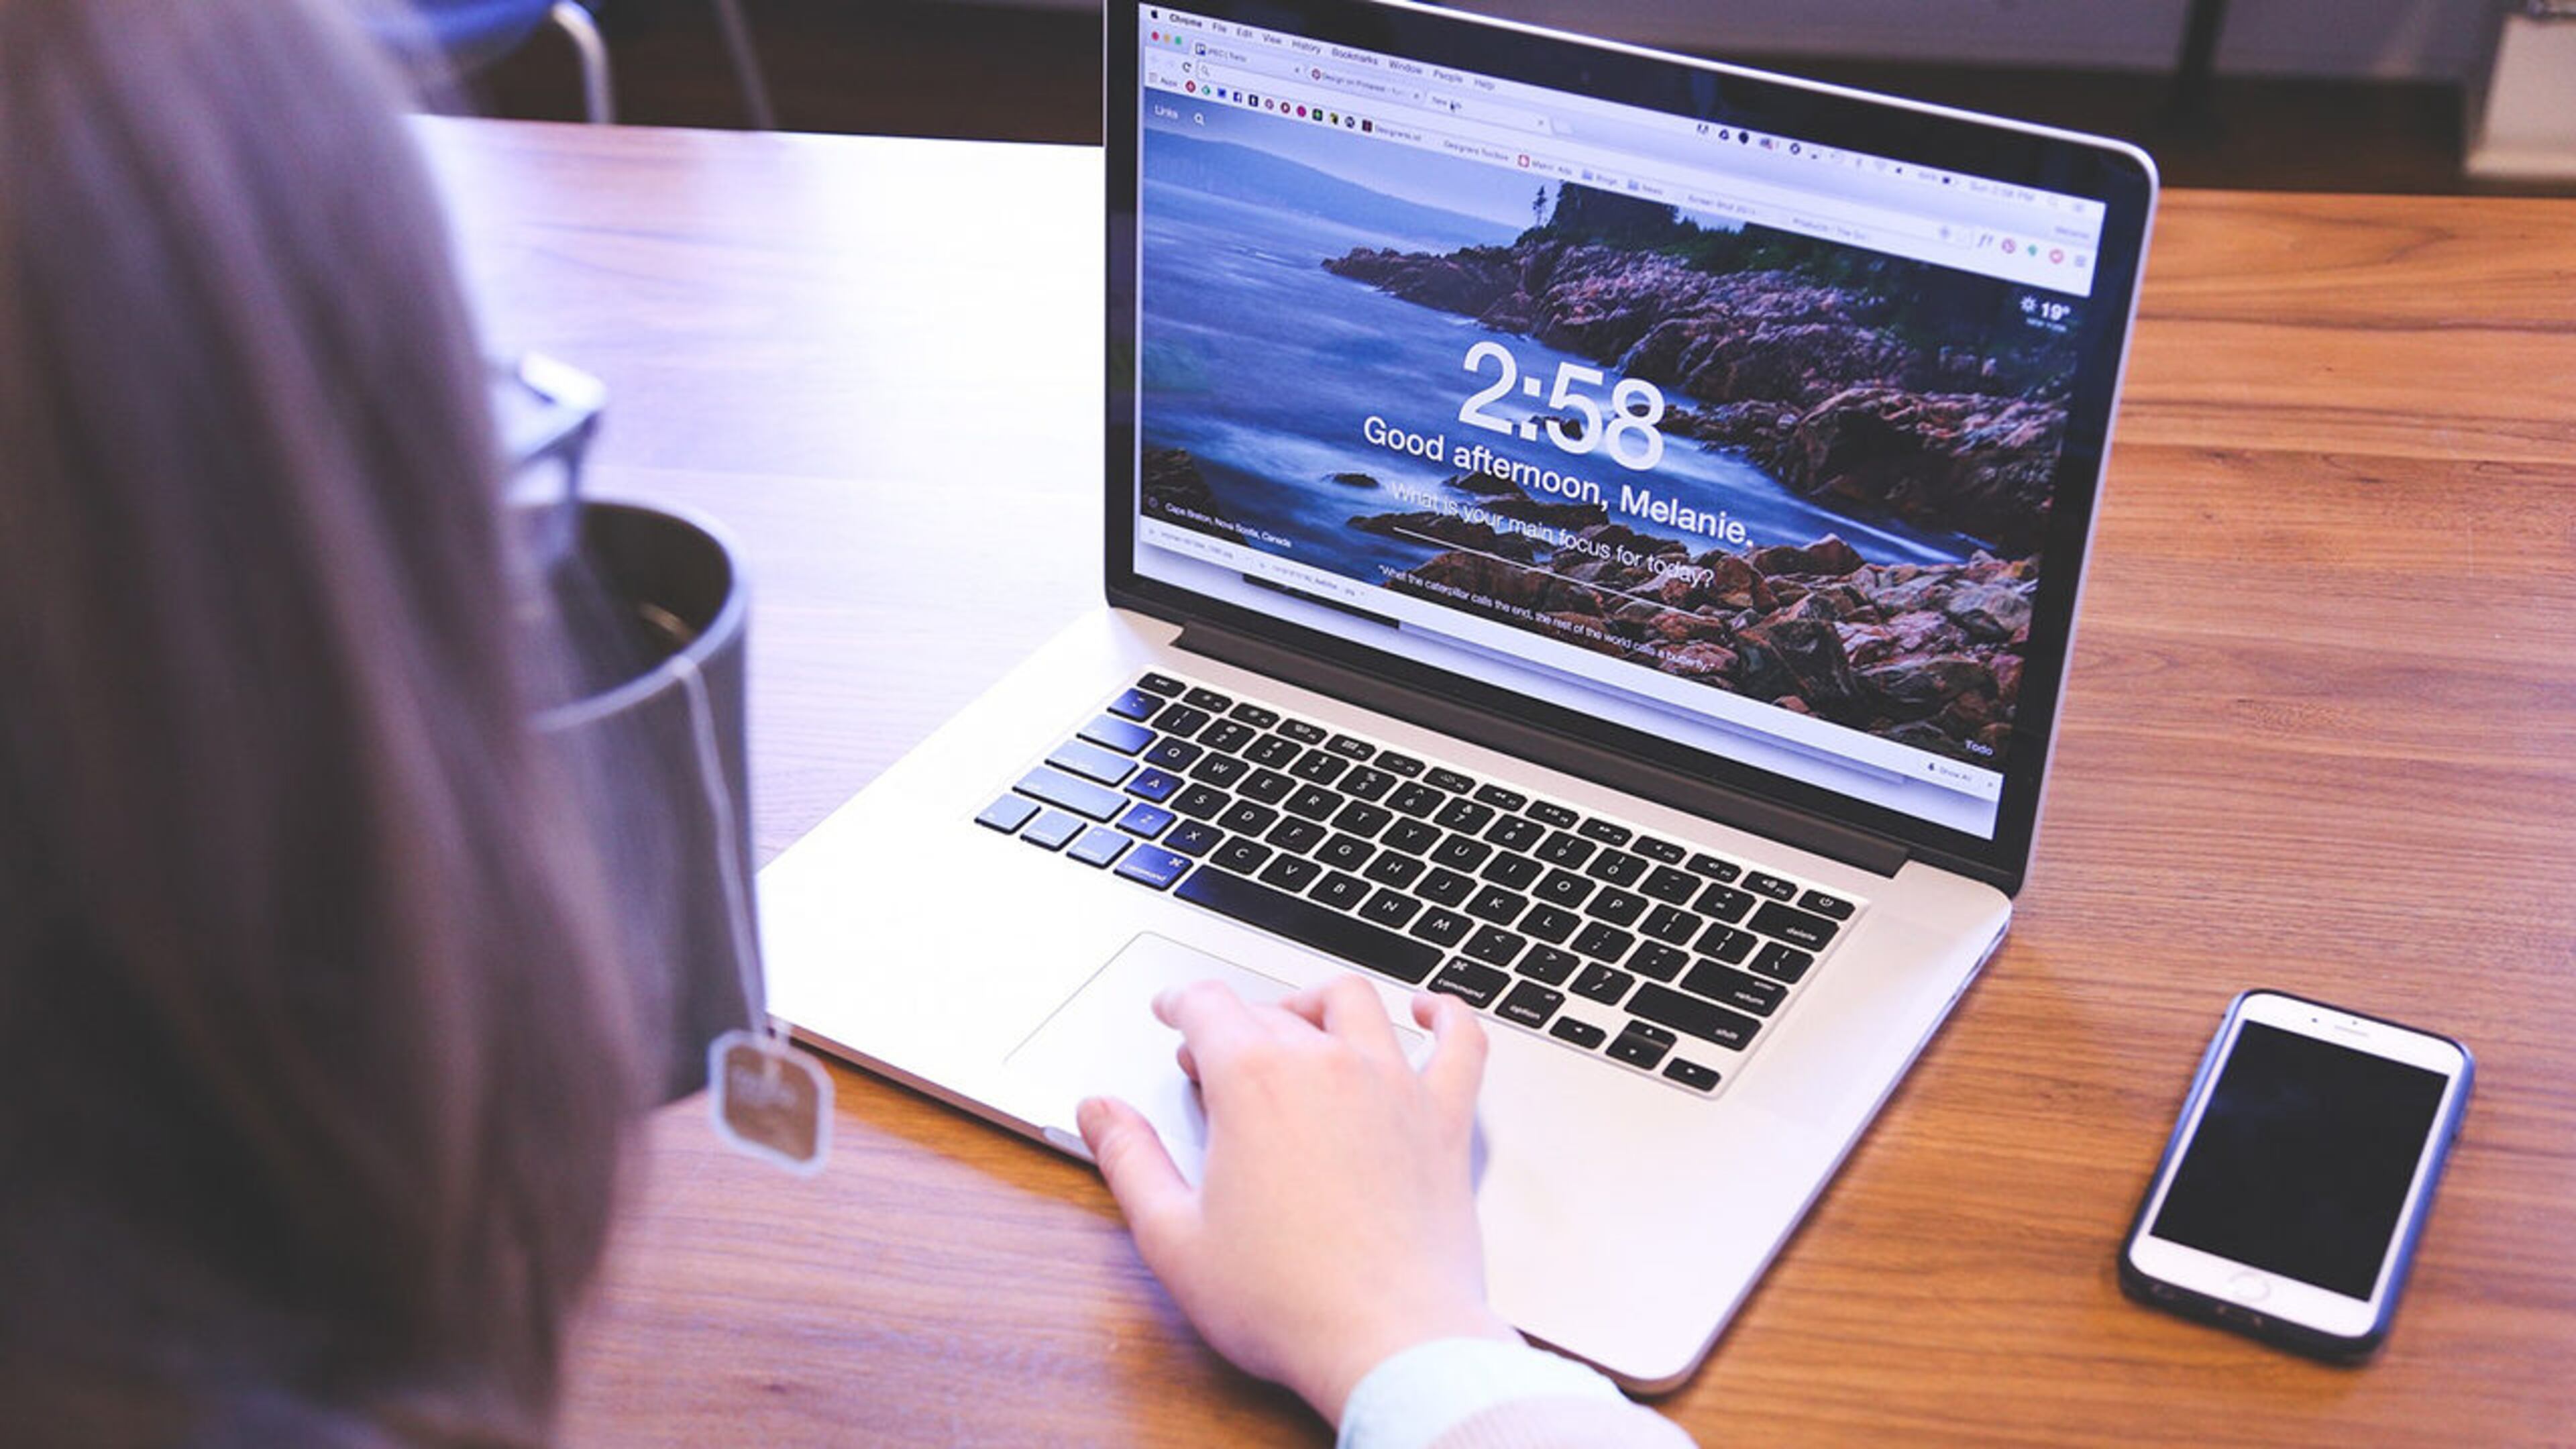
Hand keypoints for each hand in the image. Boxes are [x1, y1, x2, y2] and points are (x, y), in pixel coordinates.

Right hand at [1077, 976, 1518, 1422]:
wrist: (1389, 1342)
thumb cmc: (1285, 1302)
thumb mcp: (1173, 1237)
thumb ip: (1129, 1160)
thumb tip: (1099, 1111)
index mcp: (1253, 1082)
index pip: (1208, 1006)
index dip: (1180, 1002)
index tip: (1171, 1012)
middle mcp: (1326, 1065)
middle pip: (1272, 1009)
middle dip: (1234, 1023)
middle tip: (1214, 1059)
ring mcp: (1393, 1086)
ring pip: (1355, 1004)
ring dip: (1317, 1002)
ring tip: (1299, 1021)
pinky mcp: (1444, 1120)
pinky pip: (1461, 1043)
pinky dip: (1448, 1016)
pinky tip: (1432, 1011)